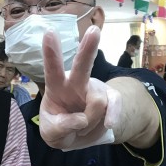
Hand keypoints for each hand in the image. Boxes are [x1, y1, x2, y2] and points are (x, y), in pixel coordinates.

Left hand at [39, 26, 121, 149]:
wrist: (79, 136)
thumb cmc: (60, 128)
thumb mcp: (51, 134)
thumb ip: (59, 128)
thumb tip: (81, 120)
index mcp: (57, 87)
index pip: (52, 70)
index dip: (51, 53)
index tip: (50, 32)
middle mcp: (77, 83)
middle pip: (83, 65)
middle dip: (88, 48)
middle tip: (94, 30)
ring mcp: (95, 89)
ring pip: (98, 102)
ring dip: (90, 122)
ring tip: (82, 128)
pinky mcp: (110, 99)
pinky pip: (115, 105)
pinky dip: (112, 117)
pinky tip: (109, 124)